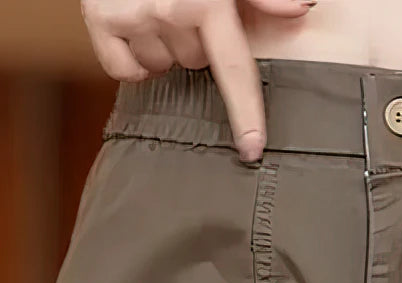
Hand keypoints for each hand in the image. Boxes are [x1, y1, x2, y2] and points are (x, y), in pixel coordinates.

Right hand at [81, 0, 316, 160]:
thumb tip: (301, 7)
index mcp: (206, 1)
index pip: (233, 70)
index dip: (246, 113)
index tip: (252, 148)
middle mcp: (168, 10)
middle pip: (195, 65)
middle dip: (194, 43)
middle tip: (185, 10)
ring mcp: (132, 17)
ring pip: (161, 68)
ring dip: (162, 47)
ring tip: (157, 12)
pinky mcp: (99, 20)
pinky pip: (124, 70)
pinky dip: (130, 57)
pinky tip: (135, 28)